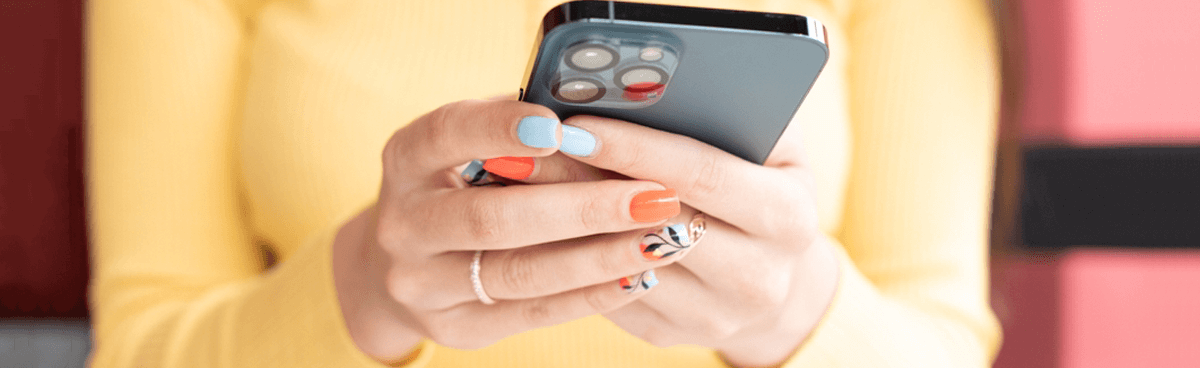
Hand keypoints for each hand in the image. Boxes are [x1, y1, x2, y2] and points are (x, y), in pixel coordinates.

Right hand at [331, 99, 696, 360]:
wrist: (401, 266)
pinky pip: (534, 313)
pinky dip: (591, 295)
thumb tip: (602, 111)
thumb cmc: (462, 181)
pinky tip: (637, 277)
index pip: (447, 134)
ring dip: (599, 257)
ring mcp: (423, 284)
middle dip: (581, 208)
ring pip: (519, 273)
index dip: (500, 128)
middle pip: (493, 218)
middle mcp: (404, 224)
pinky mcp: (456, 327)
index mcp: (406, 158)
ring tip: (659, 239)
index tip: (559, 127)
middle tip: (650, 196)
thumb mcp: (469, 143)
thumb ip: (521, 125)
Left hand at [486, 115, 839, 366]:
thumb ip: (725, 118)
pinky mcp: (671, 335)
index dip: (636, 148)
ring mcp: (715, 316)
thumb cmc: (762, 189)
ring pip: (621, 265)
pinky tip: (533, 223)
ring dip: (564, 224)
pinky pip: (605, 295)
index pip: (702, 175)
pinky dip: (566, 256)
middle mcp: (760, 277)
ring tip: (520, 182)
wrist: (778, 283)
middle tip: (528, 150)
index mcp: (788, 217)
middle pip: (655, 223)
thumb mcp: (770, 147)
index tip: (578, 124)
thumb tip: (642, 91)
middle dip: (584, 184)